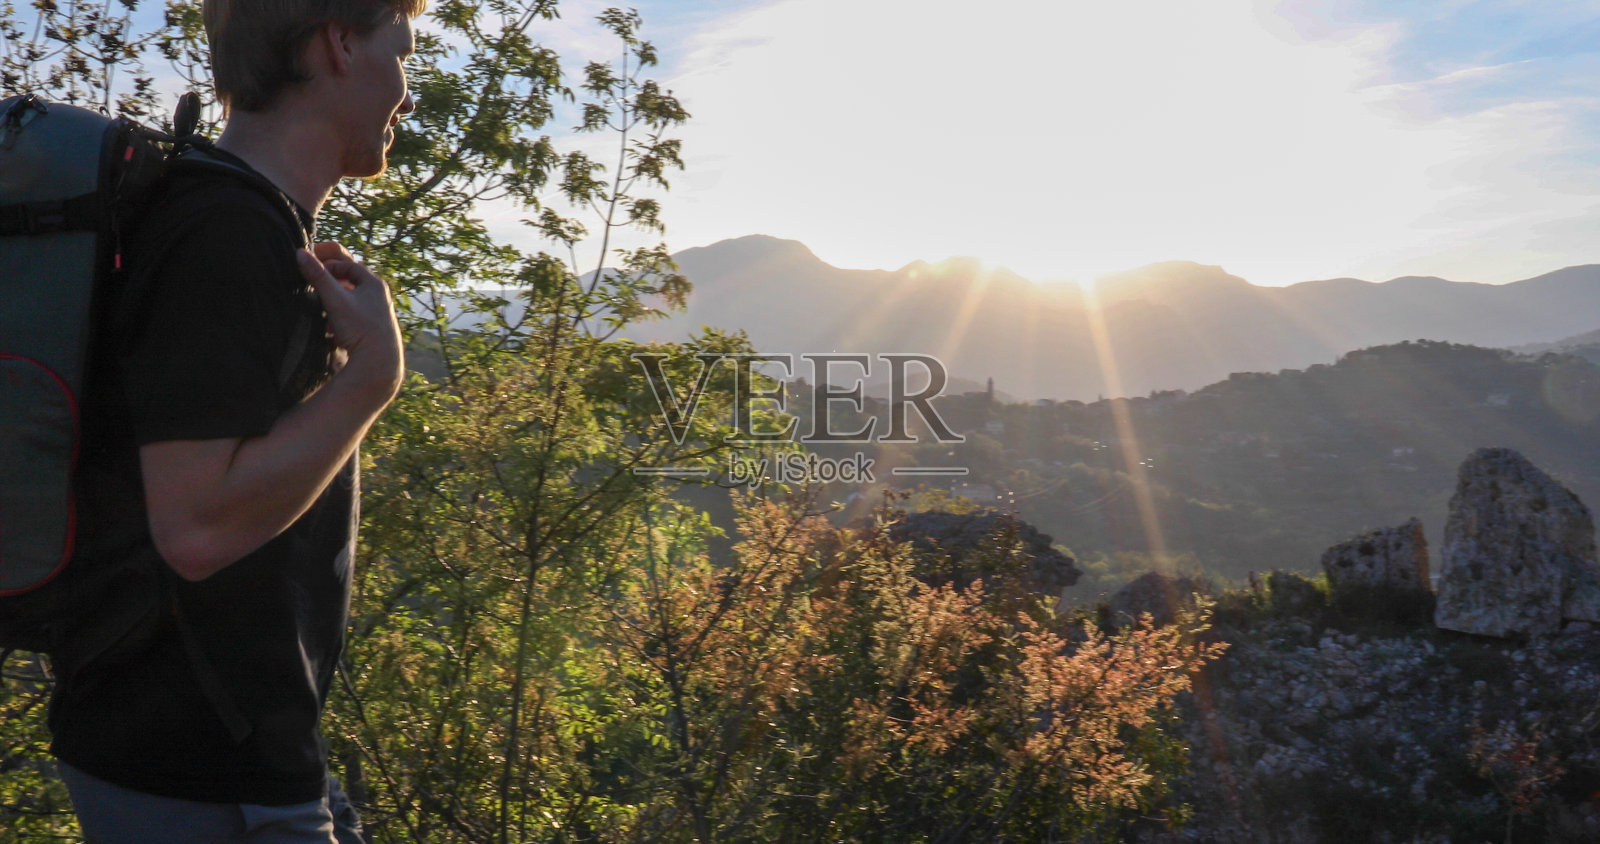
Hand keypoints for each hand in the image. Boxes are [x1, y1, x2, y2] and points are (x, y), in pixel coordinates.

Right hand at [296, 244, 402, 395]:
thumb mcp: (335, 299)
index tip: (310, 265)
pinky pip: (351, 316)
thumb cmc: (360, 328)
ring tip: (316, 301)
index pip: (348, 264)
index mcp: (373, 284)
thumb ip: (318, 276)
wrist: (378, 362)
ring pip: (350, 298)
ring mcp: (375, 312)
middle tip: (312, 277)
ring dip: (332, 298)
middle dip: (330, 279)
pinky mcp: (371, 329)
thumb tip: (300, 253)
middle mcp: (378, 296)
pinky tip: (327, 325)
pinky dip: (337, 315)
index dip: (328, 262)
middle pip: (350, 280)